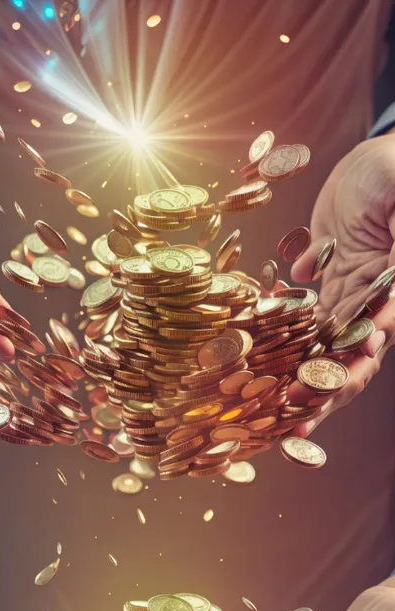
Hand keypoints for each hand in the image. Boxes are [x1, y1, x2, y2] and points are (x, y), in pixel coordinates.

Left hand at [288, 133, 394, 435]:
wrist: (374, 165)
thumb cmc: (394, 174)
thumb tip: (394, 280)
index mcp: (394, 291)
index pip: (376, 338)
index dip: (353, 367)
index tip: (327, 389)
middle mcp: (373, 307)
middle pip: (349, 361)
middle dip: (321, 392)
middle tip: (292, 419)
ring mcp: (348, 303)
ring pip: (323, 353)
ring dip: (298, 383)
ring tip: (272, 415)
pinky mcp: (326, 292)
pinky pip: (302, 328)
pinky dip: (282, 350)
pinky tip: (255, 375)